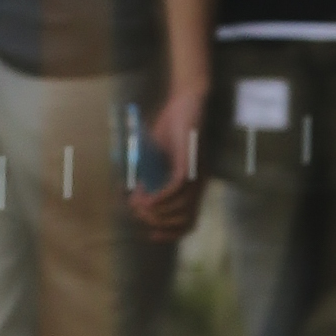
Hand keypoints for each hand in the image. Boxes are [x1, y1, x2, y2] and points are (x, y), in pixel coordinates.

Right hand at [131, 79, 208, 240]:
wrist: (186, 101)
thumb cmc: (172, 126)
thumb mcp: (156, 157)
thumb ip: (149, 176)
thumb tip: (137, 196)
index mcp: (194, 186)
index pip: (188, 222)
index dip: (170, 233)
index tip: (150, 234)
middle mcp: (199, 185)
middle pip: (184, 221)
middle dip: (158, 223)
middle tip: (138, 211)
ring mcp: (197, 175)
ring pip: (181, 208)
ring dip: (157, 211)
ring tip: (139, 203)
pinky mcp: (191, 162)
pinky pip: (178, 188)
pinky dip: (162, 197)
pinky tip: (147, 198)